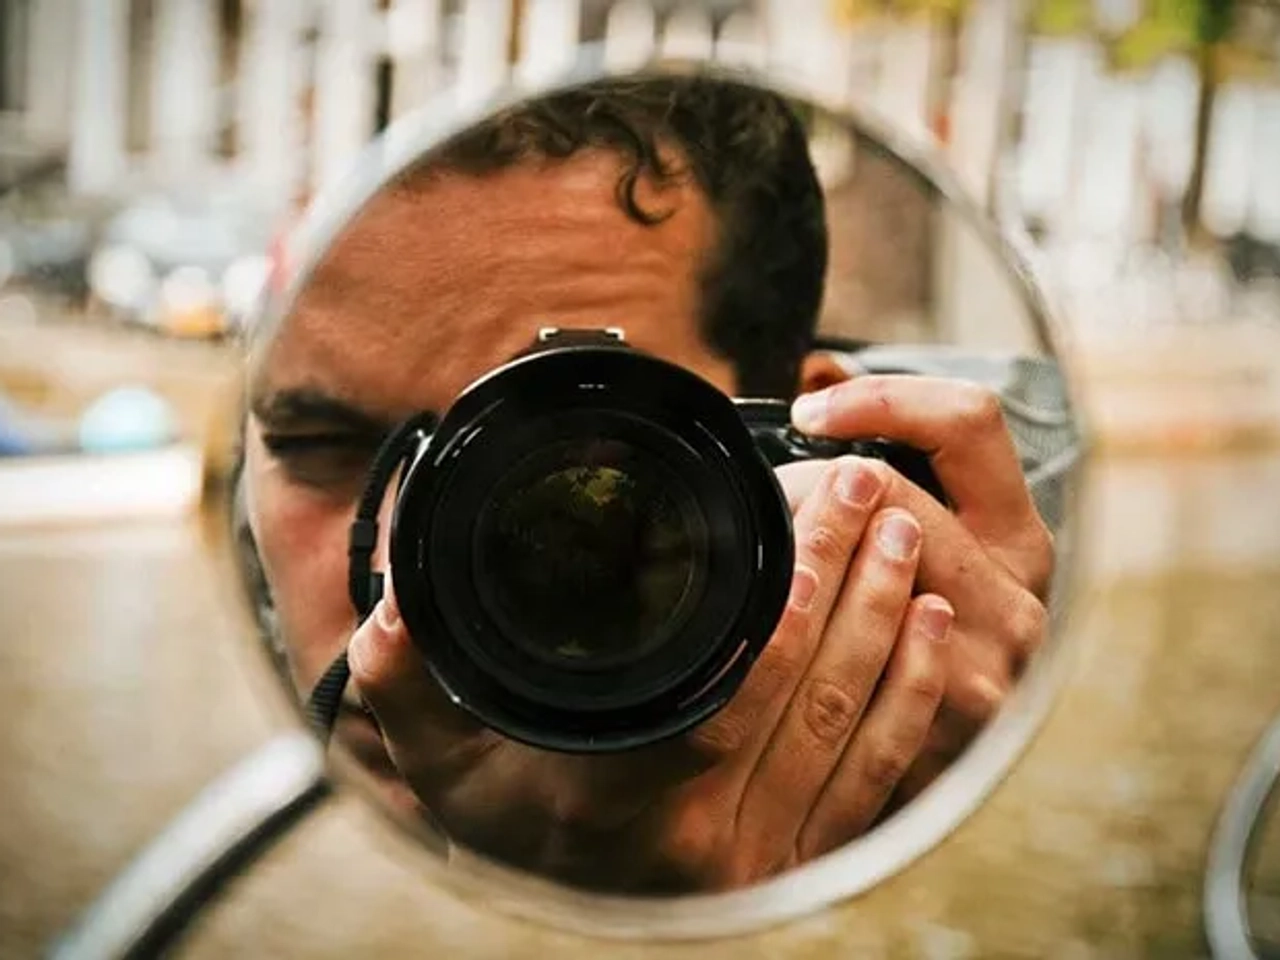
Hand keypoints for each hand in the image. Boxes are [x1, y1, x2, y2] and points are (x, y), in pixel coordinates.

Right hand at [345, 456, 952, 891]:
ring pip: (855, 725)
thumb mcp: (443, 769)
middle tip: (869, 490)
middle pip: (810, 690)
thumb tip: (393, 612)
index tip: (810, 504)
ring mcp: (768, 857)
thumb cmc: (512, 834)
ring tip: (903, 536)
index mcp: (631, 797)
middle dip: (849, 575)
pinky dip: (913, 701)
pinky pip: (881, 779)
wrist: (574, 928)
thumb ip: (408, 687)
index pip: (733, 684)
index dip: (786, 595)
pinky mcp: (804, 867)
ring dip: (888, 622)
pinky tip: (928, 633)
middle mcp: (711, 838)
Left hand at [789, 375, 1053, 800]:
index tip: (809, 410)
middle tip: (764, 502)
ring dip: (798, 558)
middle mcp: (1019, 598)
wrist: (897, 768)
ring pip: (861, 567)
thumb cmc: (897, 637)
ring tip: (759, 564)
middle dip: (814, 487)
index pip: (969, 420)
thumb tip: (808, 402)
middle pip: (895, 491)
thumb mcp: (915, 544)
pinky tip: (759, 634)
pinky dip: (792, 634)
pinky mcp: (946, 729)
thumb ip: (881, 480)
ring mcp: (990, 667)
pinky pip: (847, 654)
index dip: (883, 398)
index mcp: (1016, 537)